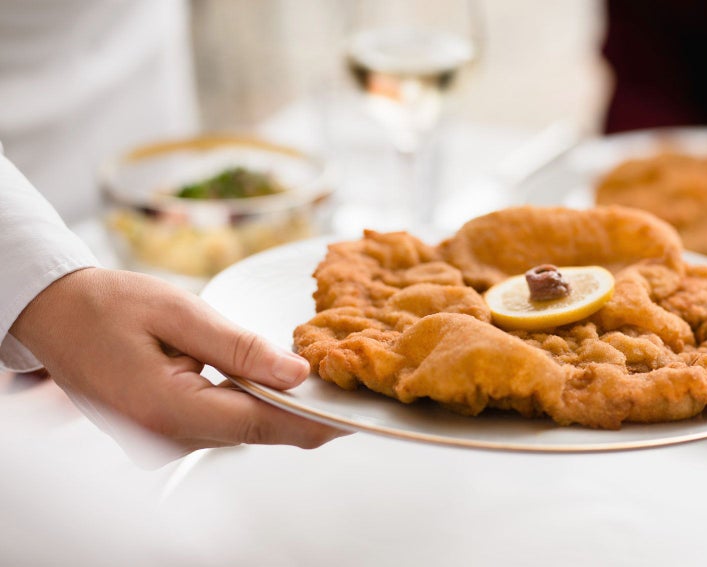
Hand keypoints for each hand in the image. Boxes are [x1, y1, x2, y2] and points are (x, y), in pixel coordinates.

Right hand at [11, 268, 346, 463]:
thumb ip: (239, 347)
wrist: (55, 316)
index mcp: (168, 409)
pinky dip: (249, 403)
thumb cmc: (106, 306)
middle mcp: (166, 438)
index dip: (315, 419)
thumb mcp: (178, 311)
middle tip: (341, 378)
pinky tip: (265, 377)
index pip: (263, 425)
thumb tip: (296, 372)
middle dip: (303, 409)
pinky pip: (223, 424)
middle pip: (258, 432)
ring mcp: (163, 443)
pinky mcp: (165, 435)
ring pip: (243, 430)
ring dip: (276, 404)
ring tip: (308, 371)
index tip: (354, 412)